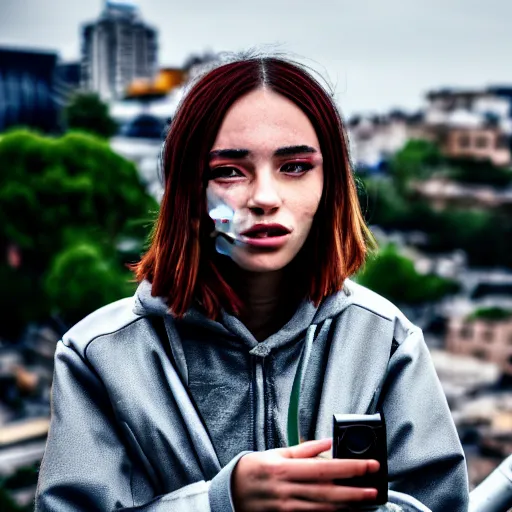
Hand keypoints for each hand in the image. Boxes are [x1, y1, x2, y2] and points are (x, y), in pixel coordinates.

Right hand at [231, 438, 378, 510]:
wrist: (231, 491)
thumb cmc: (254, 469)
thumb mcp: (277, 453)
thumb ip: (305, 449)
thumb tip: (328, 442)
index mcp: (285, 469)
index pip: (324, 468)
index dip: (349, 468)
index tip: (368, 465)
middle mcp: (287, 490)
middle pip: (328, 492)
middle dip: (355, 491)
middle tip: (374, 488)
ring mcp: (287, 508)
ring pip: (323, 509)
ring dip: (347, 505)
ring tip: (365, 500)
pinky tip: (345, 510)